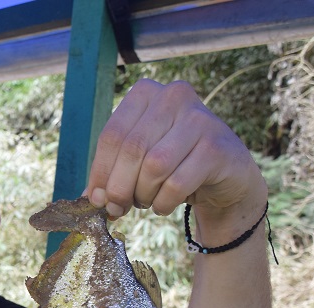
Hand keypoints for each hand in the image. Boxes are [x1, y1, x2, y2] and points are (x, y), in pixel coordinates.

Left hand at [85, 79, 265, 225]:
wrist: (225, 177)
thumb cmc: (173, 165)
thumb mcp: (137, 160)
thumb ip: (112, 171)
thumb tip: (89, 196)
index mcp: (147, 93)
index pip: (112, 135)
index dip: (100, 172)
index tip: (96, 198)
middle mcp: (174, 96)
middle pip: (131, 150)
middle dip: (119, 188)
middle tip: (118, 208)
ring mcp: (200, 118)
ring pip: (154, 166)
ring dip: (144, 195)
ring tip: (146, 201)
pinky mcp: (216, 147)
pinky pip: (176, 183)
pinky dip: (164, 202)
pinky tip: (165, 204)